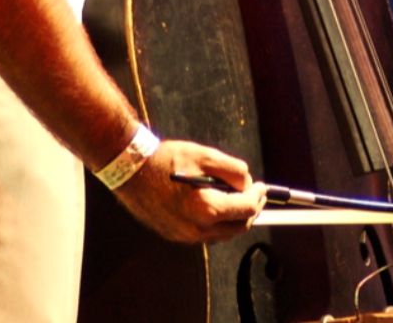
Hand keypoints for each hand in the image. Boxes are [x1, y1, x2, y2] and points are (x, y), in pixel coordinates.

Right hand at [112, 138, 261, 243]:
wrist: (130, 170)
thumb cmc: (165, 160)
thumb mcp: (205, 156)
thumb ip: (233, 170)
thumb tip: (247, 182)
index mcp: (207, 209)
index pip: (247, 209)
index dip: (259, 196)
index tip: (262, 187)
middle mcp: (197, 228)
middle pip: (238, 226)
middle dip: (250, 209)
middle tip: (253, 193)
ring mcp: (185, 235)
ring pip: (222, 233)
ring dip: (234, 218)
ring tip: (234, 198)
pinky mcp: (175, 235)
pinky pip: (205, 234)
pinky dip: (216, 222)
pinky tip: (214, 205)